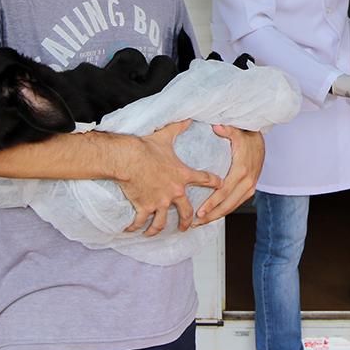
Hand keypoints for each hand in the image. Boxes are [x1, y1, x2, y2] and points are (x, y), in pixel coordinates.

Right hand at [117, 120, 222, 236]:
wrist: (128, 158)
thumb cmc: (146, 147)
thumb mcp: (165, 136)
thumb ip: (179, 127)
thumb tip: (188, 117)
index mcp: (182, 175)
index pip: (204, 179)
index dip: (214, 182)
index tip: (220, 185)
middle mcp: (174, 192)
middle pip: (186, 211)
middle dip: (188, 220)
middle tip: (188, 225)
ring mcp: (159, 201)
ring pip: (161, 222)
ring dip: (158, 229)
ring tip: (155, 232)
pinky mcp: (144, 207)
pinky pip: (140, 221)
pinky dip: (136, 227)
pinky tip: (131, 230)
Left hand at [195, 125, 264, 224]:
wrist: (261, 143)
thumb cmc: (246, 138)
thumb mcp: (237, 132)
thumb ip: (227, 130)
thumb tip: (217, 127)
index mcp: (241, 171)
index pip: (224, 191)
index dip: (211, 203)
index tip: (199, 211)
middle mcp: (247, 182)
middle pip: (228, 205)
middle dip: (211, 215)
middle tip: (196, 222)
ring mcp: (249, 187)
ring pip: (232, 207)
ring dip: (217, 216)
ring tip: (201, 223)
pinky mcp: (249, 190)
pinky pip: (235, 204)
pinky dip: (224, 211)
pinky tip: (212, 215)